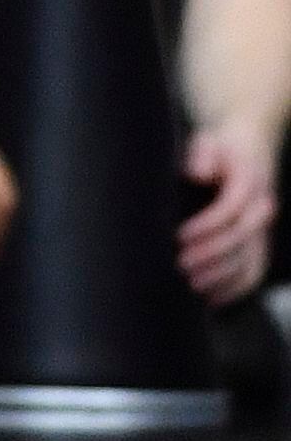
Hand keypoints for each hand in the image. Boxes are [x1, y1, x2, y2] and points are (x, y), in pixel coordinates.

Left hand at [180, 124, 275, 304]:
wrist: (249, 149)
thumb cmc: (219, 147)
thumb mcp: (208, 142)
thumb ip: (202, 154)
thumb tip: (197, 172)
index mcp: (248, 183)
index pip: (230, 211)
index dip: (206, 226)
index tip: (179, 236)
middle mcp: (260, 209)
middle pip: (240, 240)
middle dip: (210, 255)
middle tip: (180, 265)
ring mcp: (262, 230)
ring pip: (249, 260)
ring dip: (222, 276)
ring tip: (193, 285)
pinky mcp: (258, 244)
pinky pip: (254, 272)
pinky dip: (235, 288)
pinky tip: (212, 299)